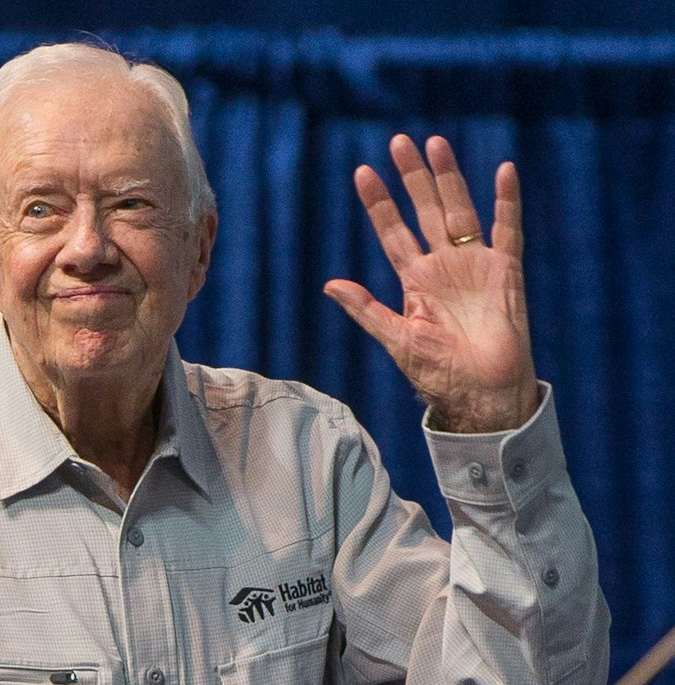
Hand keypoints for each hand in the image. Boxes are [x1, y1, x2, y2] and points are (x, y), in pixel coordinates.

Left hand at [324, 134, 540, 432]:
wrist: (481, 390)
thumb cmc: (438, 373)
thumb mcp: (396, 338)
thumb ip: (365, 309)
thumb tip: (329, 284)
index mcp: (415, 280)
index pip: (393, 232)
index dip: (379, 204)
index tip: (363, 174)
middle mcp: (443, 265)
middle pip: (426, 210)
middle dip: (412, 177)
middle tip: (398, 141)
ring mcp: (475, 263)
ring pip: (460, 209)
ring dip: (448, 177)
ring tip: (435, 143)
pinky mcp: (506, 269)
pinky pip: (508, 228)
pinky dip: (507, 200)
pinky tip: (502, 171)